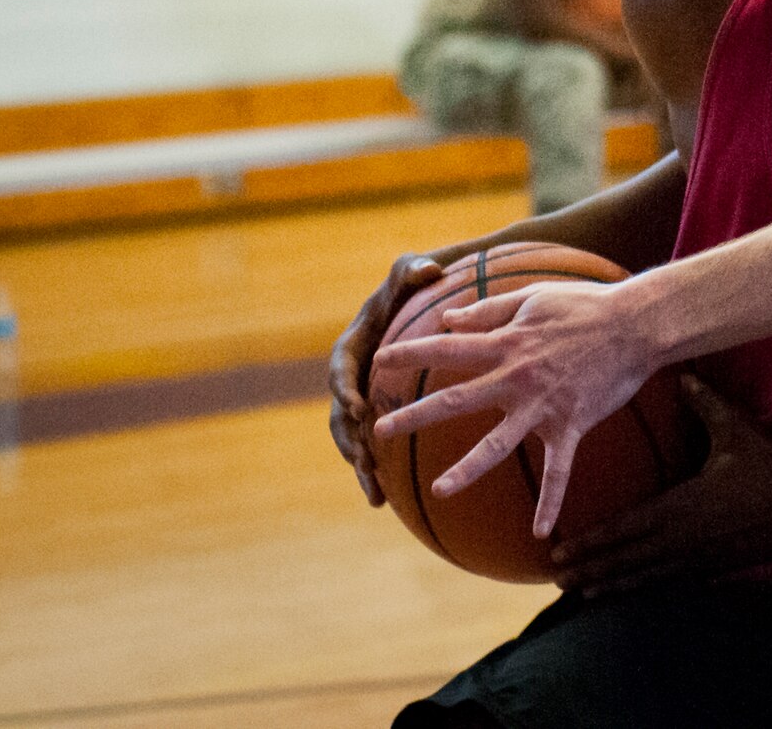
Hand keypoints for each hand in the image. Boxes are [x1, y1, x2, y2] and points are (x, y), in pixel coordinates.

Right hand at [328, 252, 445, 504]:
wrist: (432, 298)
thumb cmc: (421, 281)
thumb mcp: (415, 268)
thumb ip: (415, 268)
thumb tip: (429, 269)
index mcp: (355, 342)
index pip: (340, 368)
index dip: (344, 389)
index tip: (357, 409)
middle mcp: (354, 375)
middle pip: (339, 414)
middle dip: (349, 441)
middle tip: (365, 462)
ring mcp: (365, 397)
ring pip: (353, 439)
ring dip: (361, 467)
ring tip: (376, 496)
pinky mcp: (381, 414)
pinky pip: (375, 447)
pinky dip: (380, 472)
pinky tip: (390, 502)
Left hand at [370, 275, 660, 535]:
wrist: (635, 326)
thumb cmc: (585, 306)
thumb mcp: (533, 296)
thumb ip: (488, 310)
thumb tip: (448, 320)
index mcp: (505, 344)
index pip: (446, 349)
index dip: (409, 354)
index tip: (378, 362)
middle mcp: (516, 377)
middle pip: (455, 400)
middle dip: (414, 416)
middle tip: (379, 432)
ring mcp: (542, 406)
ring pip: (497, 444)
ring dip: (466, 469)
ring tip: (438, 491)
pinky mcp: (571, 425)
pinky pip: (558, 472)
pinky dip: (550, 503)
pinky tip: (541, 532)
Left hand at [551, 375, 771, 596]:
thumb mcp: (737, 431)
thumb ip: (705, 404)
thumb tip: (682, 375)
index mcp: (683, 508)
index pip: (624, 530)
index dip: (590, 543)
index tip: (559, 551)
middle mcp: (683, 540)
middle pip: (625, 561)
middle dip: (589, 569)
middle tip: (556, 578)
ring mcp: (698, 559)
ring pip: (643, 576)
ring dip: (610, 584)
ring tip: (580, 593)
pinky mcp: (713, 567)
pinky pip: (667, 581)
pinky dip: (641, 587)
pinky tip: (627, 591)